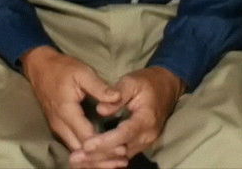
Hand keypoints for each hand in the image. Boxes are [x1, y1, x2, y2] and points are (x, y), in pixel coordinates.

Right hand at [20, 46, 122, 159]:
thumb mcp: (82, 72)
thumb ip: (100, 87)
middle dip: (101, 158)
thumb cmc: (62, 68)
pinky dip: (87, 153)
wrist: (39, 66)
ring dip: (94, 159)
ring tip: (116, 162)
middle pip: (81, 151)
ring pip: (76, 152)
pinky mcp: (58, 128)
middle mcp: (60, 125)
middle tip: (123, 160)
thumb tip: (117, 97)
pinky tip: (102, 155)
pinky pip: (73, 146)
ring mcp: (57, 128)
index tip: (122, 150)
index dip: (105, 146)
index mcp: (67, 112)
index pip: (87, 138)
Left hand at [70, 66, 185, 167]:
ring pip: (120, 157)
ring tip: (77, 160)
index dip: (105, 142)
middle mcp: (147, 135)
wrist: (167, 86)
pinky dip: (106, 158)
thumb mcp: (132, 81)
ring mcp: (145, 142)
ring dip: (99, 160)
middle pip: (120, 151)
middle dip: (97, 156)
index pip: (124, 134)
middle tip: (74, 157)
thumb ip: (117, 94)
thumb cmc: (147, 82)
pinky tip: (90, 159)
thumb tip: (100, 110)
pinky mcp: (140, 144)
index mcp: (146, 119)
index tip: (86, 145)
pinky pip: (122, 156)